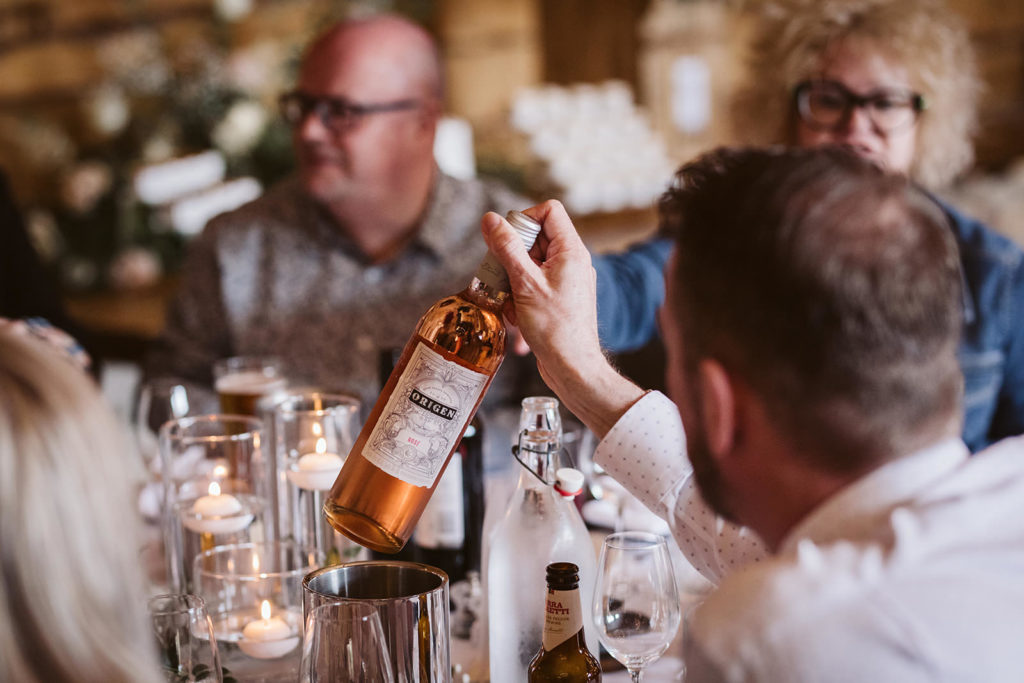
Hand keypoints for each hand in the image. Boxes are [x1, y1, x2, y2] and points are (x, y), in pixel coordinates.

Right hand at [481, 201, 643, 436]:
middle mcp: (572, 262)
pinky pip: (532, 285)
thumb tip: (491, 219)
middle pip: (536, 238)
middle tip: (500, 274)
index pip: (549, 210)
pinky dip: (519, 297)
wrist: (572, 366)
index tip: (507, 240)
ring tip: (510, 302)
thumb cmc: (555, 328)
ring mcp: (566, 280)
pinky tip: (517, 316)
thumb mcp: (524, 283)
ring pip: (530, 264)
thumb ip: (507, 247)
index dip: (524, 218)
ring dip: (512, 281)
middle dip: (512, 256)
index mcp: (571, 251)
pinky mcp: (558, 298)